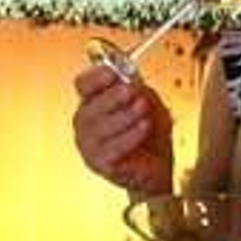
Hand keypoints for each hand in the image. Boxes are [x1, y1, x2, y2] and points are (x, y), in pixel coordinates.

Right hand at [72, 64, 174, 194]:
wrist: (158, 167)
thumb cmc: (150, 136)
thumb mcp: (149, 103)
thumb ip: (139, 89)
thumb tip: (129, 78)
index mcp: (93, 102)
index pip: (83, 84)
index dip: (95, 77)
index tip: (113, 73)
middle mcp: (85, 123)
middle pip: (89, 106)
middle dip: (113, 97)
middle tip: (131, 91)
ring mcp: (88, 144)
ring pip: (100, 127)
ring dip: (125, 116)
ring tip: (143, 111)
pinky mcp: (98, 163)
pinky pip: (112, 147)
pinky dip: (130, 136)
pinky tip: (143, 128)